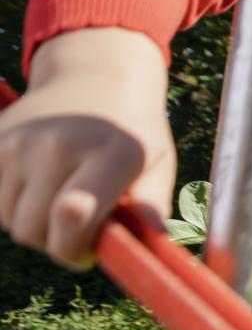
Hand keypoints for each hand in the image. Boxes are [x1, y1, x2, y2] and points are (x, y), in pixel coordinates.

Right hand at [0, 28, 175, 267]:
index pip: (74, 213)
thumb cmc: (132, 131)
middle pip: (34, 229)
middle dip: (55, 242)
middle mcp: (62, 143)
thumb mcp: (158, 162)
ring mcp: (22, 141)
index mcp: (114, 151)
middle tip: (78, 227)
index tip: (86, 254)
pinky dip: (12, 204)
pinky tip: (39, 184)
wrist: (95, 74)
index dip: (74, 249)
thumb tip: (154, 241)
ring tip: (60, 198)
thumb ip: (152, 206)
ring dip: (33, 223)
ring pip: (9, 220)